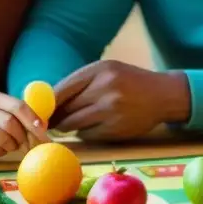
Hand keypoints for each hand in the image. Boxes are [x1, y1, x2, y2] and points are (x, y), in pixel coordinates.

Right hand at [0, 87, 48, 160]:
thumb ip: (13, 114)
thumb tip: (43, 127)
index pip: (16, 105)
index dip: (33, 119)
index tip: (43, 132)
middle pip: (9, 123)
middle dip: (22, 136)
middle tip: (27, 145)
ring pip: (0, 137)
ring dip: (10, 145)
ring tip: (11, 147)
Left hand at [51, 60, 189, 141]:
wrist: (164, 95)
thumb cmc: (131, 82)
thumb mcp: (108, 72)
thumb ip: (81, 83)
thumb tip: (47, 103)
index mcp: (100, 69)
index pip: (62, 89)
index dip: (47, 103)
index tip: (38, 111)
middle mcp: (105, 88)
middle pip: (66, 108)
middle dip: (56, 117)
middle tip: (49, 123)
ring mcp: (111, 109)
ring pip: (74, 124)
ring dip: (68, 126)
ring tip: (72, 123)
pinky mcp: (116, 128)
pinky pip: (88, 134)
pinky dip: (85, 133)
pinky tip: (94, 127)